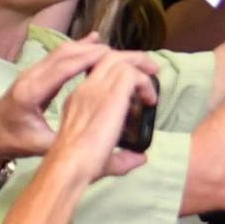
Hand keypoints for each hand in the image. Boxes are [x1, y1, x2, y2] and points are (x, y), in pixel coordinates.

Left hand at [0, 38, 155, 165]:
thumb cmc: (13, 143)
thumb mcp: (43, 147)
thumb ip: (71, 144)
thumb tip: (100, 150)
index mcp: (32, 92)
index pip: (64, 67)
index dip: (91, 58)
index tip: (119, 57)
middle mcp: (31, 76)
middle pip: (68, 53)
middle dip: (101, 51)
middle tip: (133, 57)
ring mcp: (32, 72)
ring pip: (65, 51)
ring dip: (93, 48)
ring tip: (124, 54)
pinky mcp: (36, 73)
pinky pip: (60, 54)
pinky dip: (80, 47)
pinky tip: (97, 41)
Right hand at [49, 51, 162, 180]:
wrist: (70, 165)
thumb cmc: (81, 165)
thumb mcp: (103, 158)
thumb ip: (122, 157)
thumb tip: (140, 158)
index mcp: (79, 101)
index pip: (97, 74)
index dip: (117, 74)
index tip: (135, 86)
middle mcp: (85, 91)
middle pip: (107, 58)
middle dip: (131, 58)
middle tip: (150, 69)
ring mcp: (95, 91)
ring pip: (118, 60)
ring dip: (140, 65)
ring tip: (154, 75)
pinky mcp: (109, 96)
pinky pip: (131, 74)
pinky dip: (145, 82)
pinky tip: (151, 100)